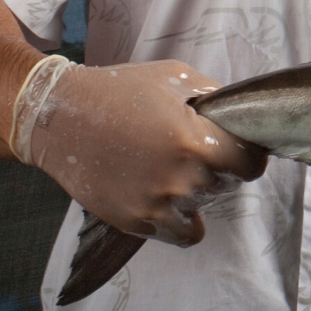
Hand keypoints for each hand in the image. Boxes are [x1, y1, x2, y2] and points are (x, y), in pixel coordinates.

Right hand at [24, 59, 267, 245]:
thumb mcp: (173, 76)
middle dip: (220, 166)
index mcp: (194, 140)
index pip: (249, 163)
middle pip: (227, 182)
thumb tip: (239, 113)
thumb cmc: (117, 91)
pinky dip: (184, 220)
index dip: (250, 153)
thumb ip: (213, 96)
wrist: (60, 117)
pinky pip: (183, 234)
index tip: (241, 148)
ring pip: (205, 206)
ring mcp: (158, 204)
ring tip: (174, 168)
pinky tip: (172, 199)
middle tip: (195, 148)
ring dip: (199, 191)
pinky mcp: (137, 221)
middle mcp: (181, 177)